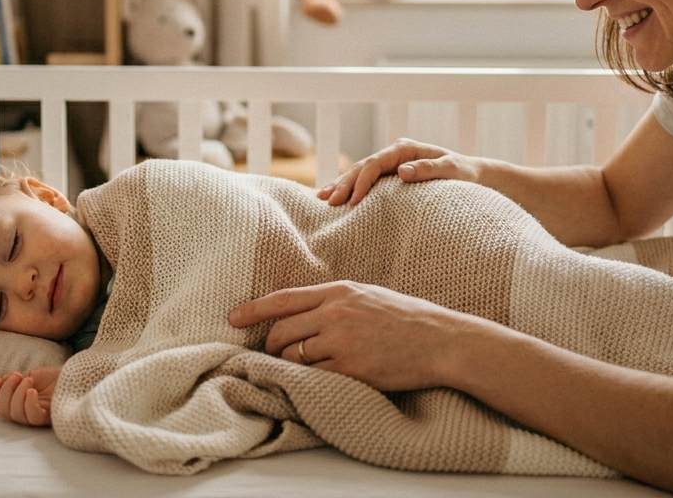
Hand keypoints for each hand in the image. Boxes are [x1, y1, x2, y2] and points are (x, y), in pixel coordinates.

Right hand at [0, 366, 60, 426]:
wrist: (78, 375)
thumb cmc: (56, 377)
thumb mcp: (32, 374)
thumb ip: (16, 380)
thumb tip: (1, 381)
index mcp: (20, 403)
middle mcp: (27, 413)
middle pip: (4, 411)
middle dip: (6, 390)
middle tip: (18, 375)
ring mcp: (38, 416)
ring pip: (16, 414)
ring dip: (17, 394)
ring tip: (29, 380)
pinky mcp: (50, 417)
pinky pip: (32, 417)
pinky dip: (28, 403)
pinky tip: (33, 391)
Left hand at [228, 280, 472, 391]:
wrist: (440, 341)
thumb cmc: (405, 319)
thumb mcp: (366, 295)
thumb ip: (333, 302)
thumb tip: (298, 313)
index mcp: (339, 292)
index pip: (283, 299)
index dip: (253, 309)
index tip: (232, 318)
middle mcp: (336, 314)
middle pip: (282, 331)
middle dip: (271, 346)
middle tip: (274, 354)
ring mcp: (342, 342)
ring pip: (294, 356)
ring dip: (291, 365)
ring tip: (304, 367)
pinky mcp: (351, 369)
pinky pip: (314, 376)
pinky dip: (310, 379)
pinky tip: (319, 380)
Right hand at [317, 138, 480, 205]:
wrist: (472, 174)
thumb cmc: (464, 173)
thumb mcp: (452, 170)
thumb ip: (429, 170)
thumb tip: (402, 171)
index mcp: (406, 148)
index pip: (376, 163)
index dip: (362, 181)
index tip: (354, 201)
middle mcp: (395, 153)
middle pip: (362, 166)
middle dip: (344, 184)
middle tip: (329, 202)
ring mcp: (391, 162)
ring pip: (359, 172)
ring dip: (341, 185)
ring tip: (322, 198)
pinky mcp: (390, 174)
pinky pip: (365, 179)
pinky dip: (350, 187)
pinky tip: (335, 195)